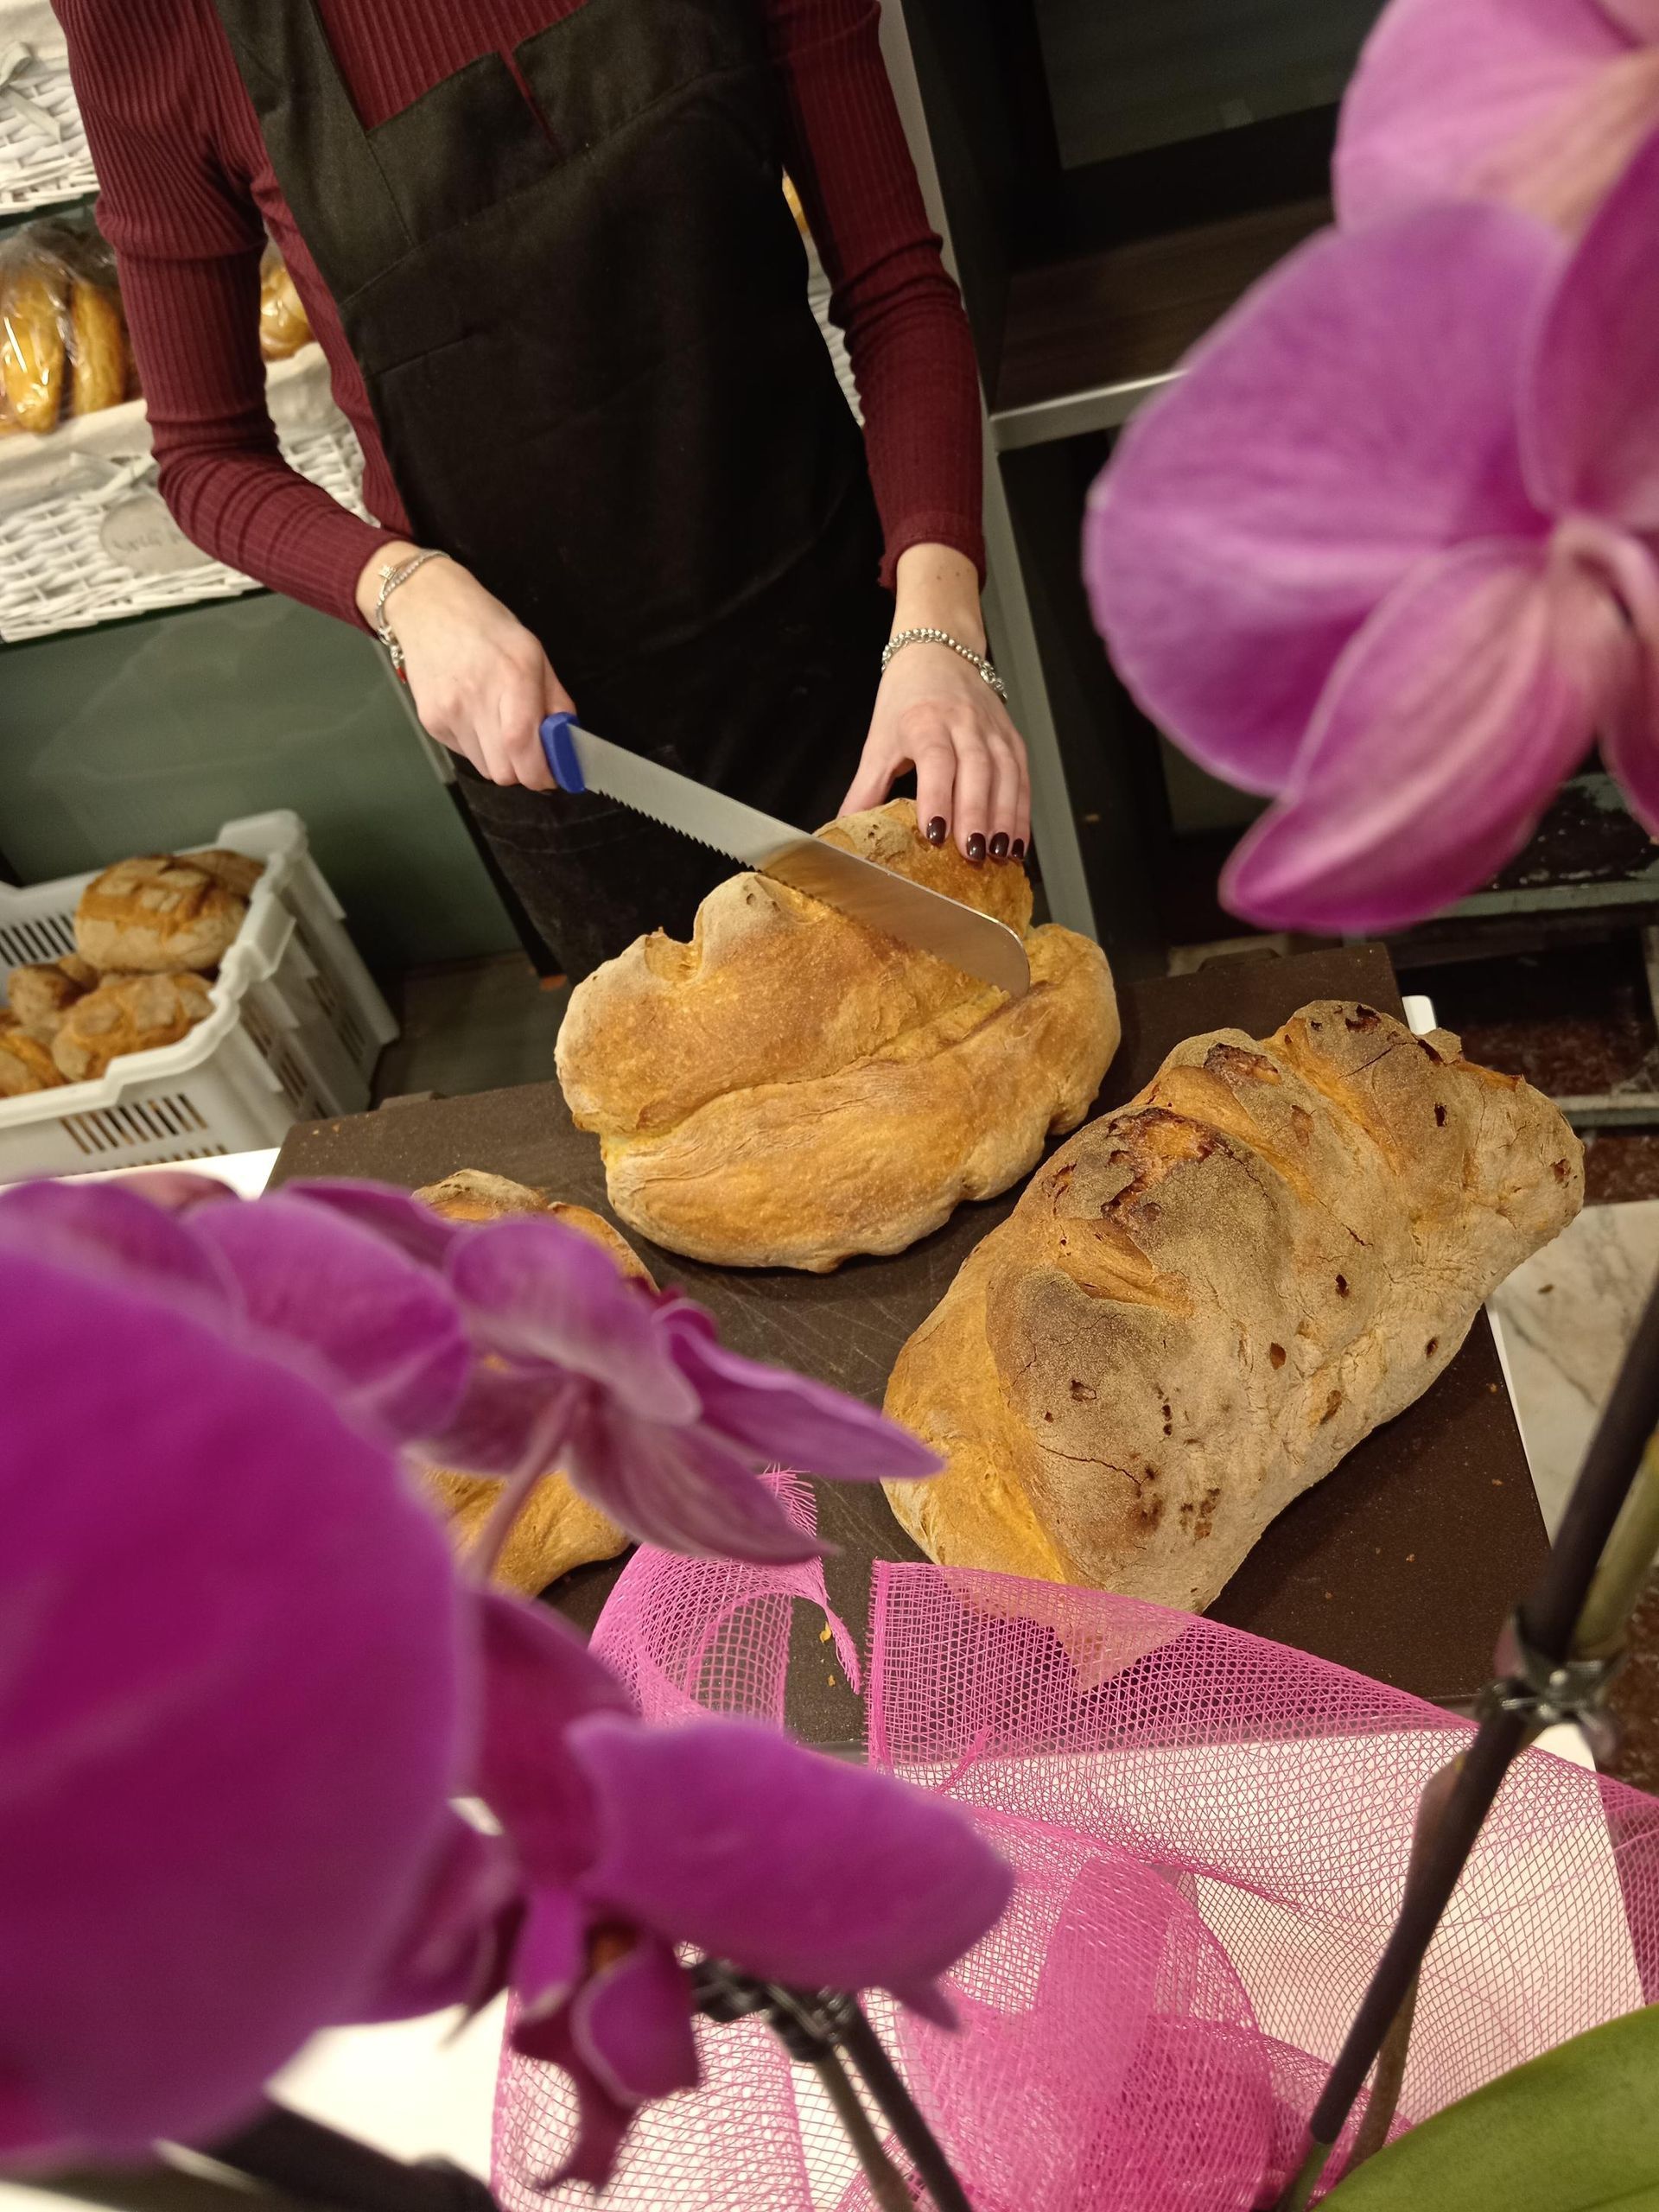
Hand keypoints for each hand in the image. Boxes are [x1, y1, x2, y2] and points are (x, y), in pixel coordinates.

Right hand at [358, 544, 572, 789]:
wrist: (428, 607)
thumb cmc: (487, 628)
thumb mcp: (535, 654)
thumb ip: (556, 701)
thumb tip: (570, 743)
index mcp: (513, 678)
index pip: (523, 749)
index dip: (541, 774)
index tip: (553, 775)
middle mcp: (477, 700)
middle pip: (504, 773)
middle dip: (524, 770)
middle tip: (530, 752)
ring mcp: (449, 713)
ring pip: (485, 769)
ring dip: (500, 759)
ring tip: (498, 725)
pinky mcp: (430, 721)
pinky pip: (464, 754)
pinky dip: (477, 746)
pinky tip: (474, 715)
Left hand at [842, 642, 1030, 863]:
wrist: (939, 653)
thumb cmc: (906, 699)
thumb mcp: (879, 741)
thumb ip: (865, 790)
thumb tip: (845, 829)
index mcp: (924, 720)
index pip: (935, 760)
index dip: (938, 797)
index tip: (935, 833)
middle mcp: (963, 722)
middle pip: (976, 770)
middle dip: (976, 815)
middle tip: (972, 854)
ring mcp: (992, 730)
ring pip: (1005, 774)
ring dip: (1005, 817)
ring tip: (999, 854)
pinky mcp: (1011, 737)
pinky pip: (1022, 776)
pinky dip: (1022, 810)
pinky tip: (1016, 841)